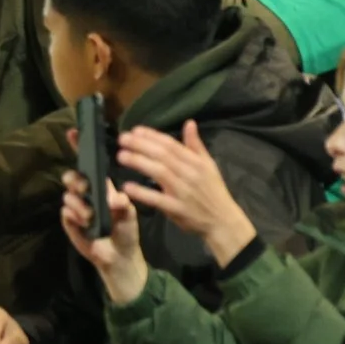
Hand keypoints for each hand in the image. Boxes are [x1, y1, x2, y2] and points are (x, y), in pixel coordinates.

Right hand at [61, 169, 148, 305]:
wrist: (119, 256)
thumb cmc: (126, 231)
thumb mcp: (130, 214)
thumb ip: (122, 202)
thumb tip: (110, 198)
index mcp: (101, 188)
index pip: (88, 168)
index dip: (82, 161)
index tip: (79, 152)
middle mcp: (86, 195)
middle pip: (71, 178)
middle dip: (74, 180)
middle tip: (85, 189)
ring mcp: (76, 208)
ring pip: (67, 195)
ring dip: (78, 204)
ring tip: (90, 216)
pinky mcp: (69, 222)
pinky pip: (65, 212)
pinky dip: (74, 216)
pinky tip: (85, 224)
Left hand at [115, 121, 256, 266]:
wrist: (223, 220)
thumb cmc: (213, 191)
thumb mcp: (209, 165)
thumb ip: (196, 145)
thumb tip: (190, 123)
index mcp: (196, 162)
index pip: (171, 145)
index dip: (153, 136)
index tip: (135, 130)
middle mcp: (189, 174)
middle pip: (163, 155)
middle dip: (141, 145)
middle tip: (122, 139)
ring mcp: (183, 191)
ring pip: (160, 173)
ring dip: (139, 163)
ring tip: (121, 156)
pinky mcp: (177, 209)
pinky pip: (158, 199)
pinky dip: (143, 193)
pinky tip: (127, 187)